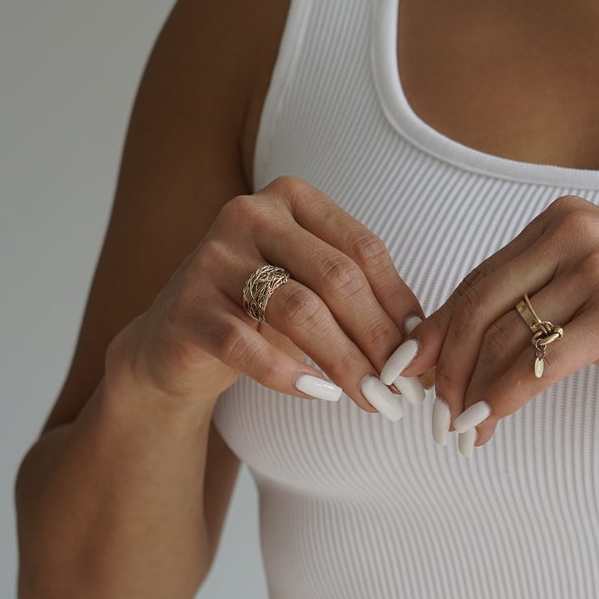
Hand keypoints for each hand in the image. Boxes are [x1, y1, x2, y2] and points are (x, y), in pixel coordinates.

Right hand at [115, 175, 423, 419]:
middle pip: (337, 278)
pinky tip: (321, 394)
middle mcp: (248, 214)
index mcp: (290, 199)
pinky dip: (290, 375)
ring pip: (300, 311)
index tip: (420, 351)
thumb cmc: (259, 316)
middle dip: (378, 339)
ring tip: (373, 399)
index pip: (362, 248)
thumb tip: (423, 342)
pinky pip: (248, 346)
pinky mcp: (187, 308)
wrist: (175, 344)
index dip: (399, 304)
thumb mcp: (313, 292)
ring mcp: (212, 257)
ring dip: (346, 362)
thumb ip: (361, 301)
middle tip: (402, 389)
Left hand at [392, 194, 598, 450]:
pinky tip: (487, 424)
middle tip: (432, 411)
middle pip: (480, 305)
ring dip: (473, 392)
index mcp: (565, 220)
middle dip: (447, 366)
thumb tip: (471, 335)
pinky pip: (539, 365)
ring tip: (461, 429)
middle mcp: (577, 234)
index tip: (412, 370)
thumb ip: (542, 294)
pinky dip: (503, 399)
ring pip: (505, 339)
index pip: (479, 278)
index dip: (439, 330)